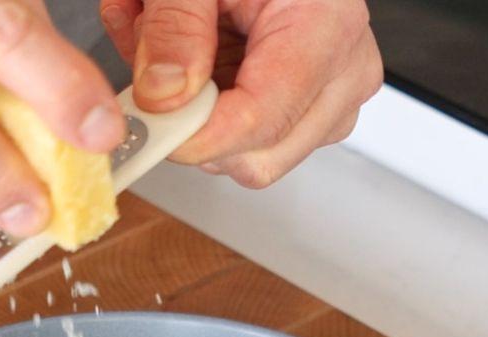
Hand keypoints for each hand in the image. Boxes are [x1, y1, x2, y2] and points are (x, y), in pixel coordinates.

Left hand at [99, 0, 381, 187]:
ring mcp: (331, 100)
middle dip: (193, 127)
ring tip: (179, 52)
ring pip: (250, 160)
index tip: (146, 123)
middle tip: (155, 68)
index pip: (260, 121)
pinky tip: (200, 64)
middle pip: (257, 158)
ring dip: (198, 120)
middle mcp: (342, 75)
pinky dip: (209, 116)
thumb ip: (174, 25)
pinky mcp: (312, 113)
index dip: (192, 135)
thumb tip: (161, 96)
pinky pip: (249, 146)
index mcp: (327, 28)